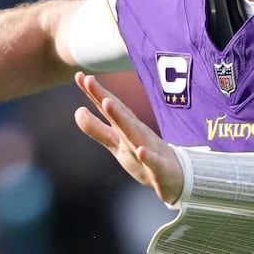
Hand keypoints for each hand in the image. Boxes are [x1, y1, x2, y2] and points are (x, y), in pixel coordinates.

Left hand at [73, 73, 183, 204]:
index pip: (109, 108)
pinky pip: (154, 162)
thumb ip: (96, 128)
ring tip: (108, 103)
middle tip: (89, 80)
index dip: (94, 93)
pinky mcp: (160, 168)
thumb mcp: (116, 143)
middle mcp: (137, 134)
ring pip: (134, 134)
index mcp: (126, 128)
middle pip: (119, 115)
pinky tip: (142, 151)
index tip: (79, 76)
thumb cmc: (144, 156)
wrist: (175, 177)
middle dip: (105, 99)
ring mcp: (150, 150)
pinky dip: (148, 157)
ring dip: (122, 119)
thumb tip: (77, 111)